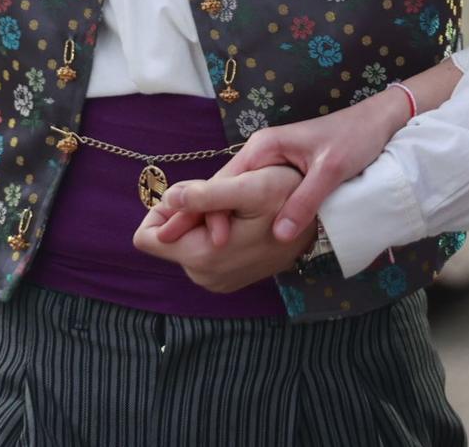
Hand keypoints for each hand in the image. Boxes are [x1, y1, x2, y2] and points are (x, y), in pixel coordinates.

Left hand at [132, 164, 312, 292]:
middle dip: (188, 212)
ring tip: (237, 207)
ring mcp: (215, 280)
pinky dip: (213, 231)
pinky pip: (202, 251)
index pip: (146, 237)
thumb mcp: (250, 187)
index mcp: (202, 257)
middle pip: (168, 237)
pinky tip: (241, 221)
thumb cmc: (288, 197)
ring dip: (202, 220)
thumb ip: (205, 195)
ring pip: (186, 242)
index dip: (162, 209)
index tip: (191, 193)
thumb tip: (167, 198)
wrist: (322, 223)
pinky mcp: (227, 279)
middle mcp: (203, 277)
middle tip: (224, 196)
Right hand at [148, 91, 409, 248]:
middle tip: (196, 250)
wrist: (376, 122)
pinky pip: (252, 194)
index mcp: (264, 147)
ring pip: (237, 193)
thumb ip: (304, 202)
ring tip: (209, 249)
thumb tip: (279, 236)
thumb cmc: (354, 139)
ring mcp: (269, 160)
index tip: (207, 240)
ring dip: (224, 217)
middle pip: (224, 188)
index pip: (225, 182)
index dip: (209, 210)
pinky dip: (242, 213)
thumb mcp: (330, 171)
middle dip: (207, 217)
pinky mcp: (280, 169)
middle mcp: (260, 151)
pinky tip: (238, 235)